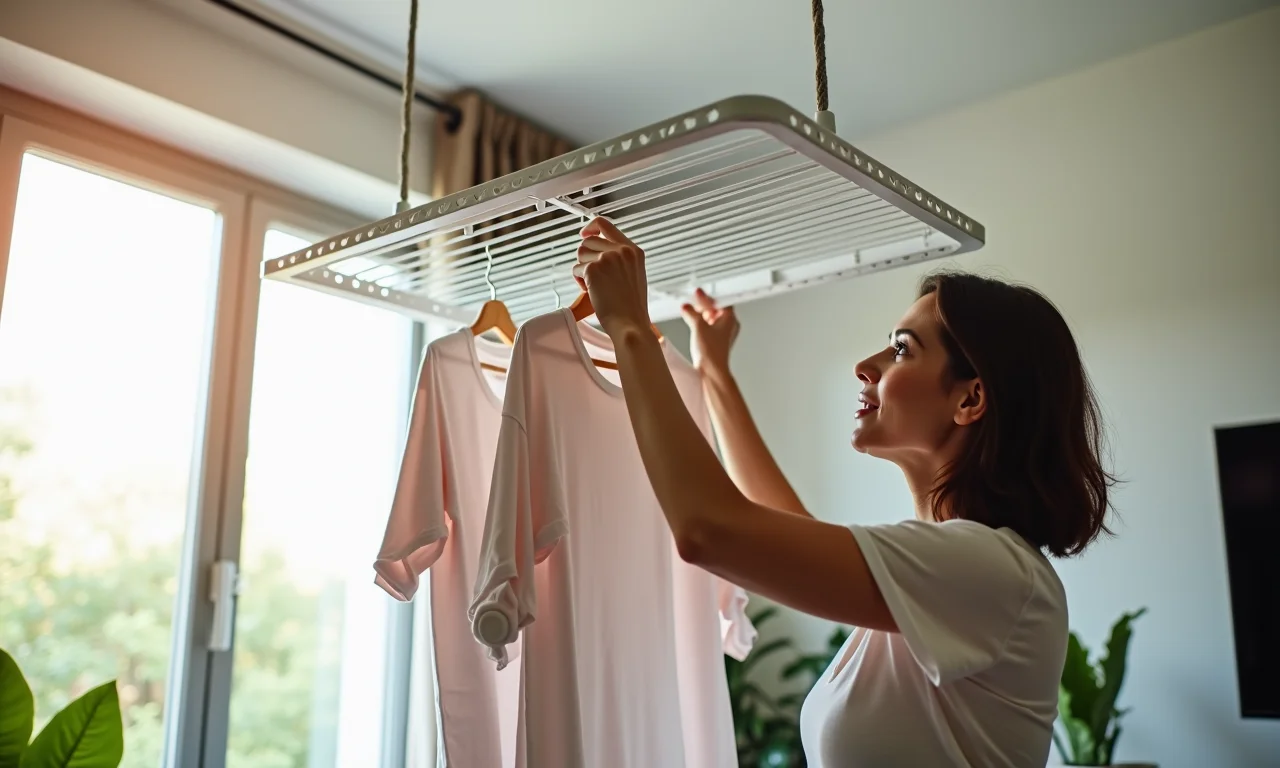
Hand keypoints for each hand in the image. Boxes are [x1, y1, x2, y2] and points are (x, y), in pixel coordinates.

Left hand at [574, 218, 651, 338]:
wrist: (630, 324)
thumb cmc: (631, 306)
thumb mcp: (634, 274)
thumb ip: (621, 258)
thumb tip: (598, 249)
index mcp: (633, 250)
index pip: (606, 225)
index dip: (591, 227)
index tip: (584, 234)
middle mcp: (621, 250)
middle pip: (588, 241)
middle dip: (586, 258)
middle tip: (594, 277)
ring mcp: (608, 258)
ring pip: (580, 254)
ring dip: (583, 270)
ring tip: (595, 285)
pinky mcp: (594, 268)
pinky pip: (576, 269)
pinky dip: (580, 281)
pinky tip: (592, 292)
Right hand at [680, 289, 738, 380]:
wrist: (712, 371)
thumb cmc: (712, 352)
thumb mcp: (698, 326)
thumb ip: (691, 313)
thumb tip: (687, 308)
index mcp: (730, 319)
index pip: (721, 300)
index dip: (708, 296)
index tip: (698, 293)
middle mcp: (729, 326)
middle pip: (716, 309)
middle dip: (703, 305)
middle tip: (693, 302)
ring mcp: (723, 334)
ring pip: (712, 318)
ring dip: (701, 315)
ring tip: (690, 313)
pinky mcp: (716, 342)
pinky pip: (709, 328)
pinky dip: (701, 324)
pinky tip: (693, 324)